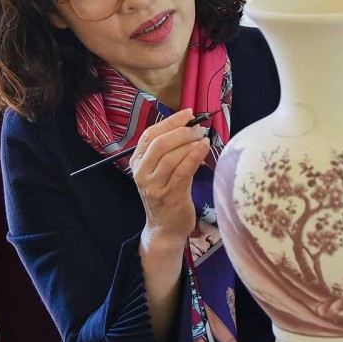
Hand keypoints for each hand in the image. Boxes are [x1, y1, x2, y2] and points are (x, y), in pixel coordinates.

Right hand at [130, 108, 211, 242]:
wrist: (165, 228)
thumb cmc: (167, 194)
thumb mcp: (161, 171)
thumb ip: (169, 151)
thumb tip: (189, 126)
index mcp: (137, 162)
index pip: (149, 135)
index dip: (170, 121)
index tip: (188, 113)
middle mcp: (142, 173)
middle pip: (159, 143)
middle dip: (181, 131)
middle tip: (198, 128)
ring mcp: (154, 186)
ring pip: (171, 156)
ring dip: (190, 143)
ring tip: (203, 139)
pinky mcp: (169, 195)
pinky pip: (183, 170)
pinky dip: (195, 155)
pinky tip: (204, 148)